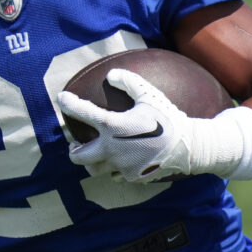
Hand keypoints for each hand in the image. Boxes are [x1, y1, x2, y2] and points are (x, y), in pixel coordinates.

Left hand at [58, 68, 241, 182]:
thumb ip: (129, 82)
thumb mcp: (150, 95)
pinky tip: (119, 160)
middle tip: (75, 141)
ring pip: (94, 169)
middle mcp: (113, 150)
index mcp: (114, 127)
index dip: (69, 104)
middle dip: (73, 149)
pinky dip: (113, 168)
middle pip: (78, 156)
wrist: (190, 147)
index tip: (61, 98)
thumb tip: (111, 75)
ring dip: (91, 161)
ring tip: (95, 152)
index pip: (84, 113)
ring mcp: (121, 166)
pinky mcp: (132, 177)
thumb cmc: (169, 118)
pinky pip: (114, 175)